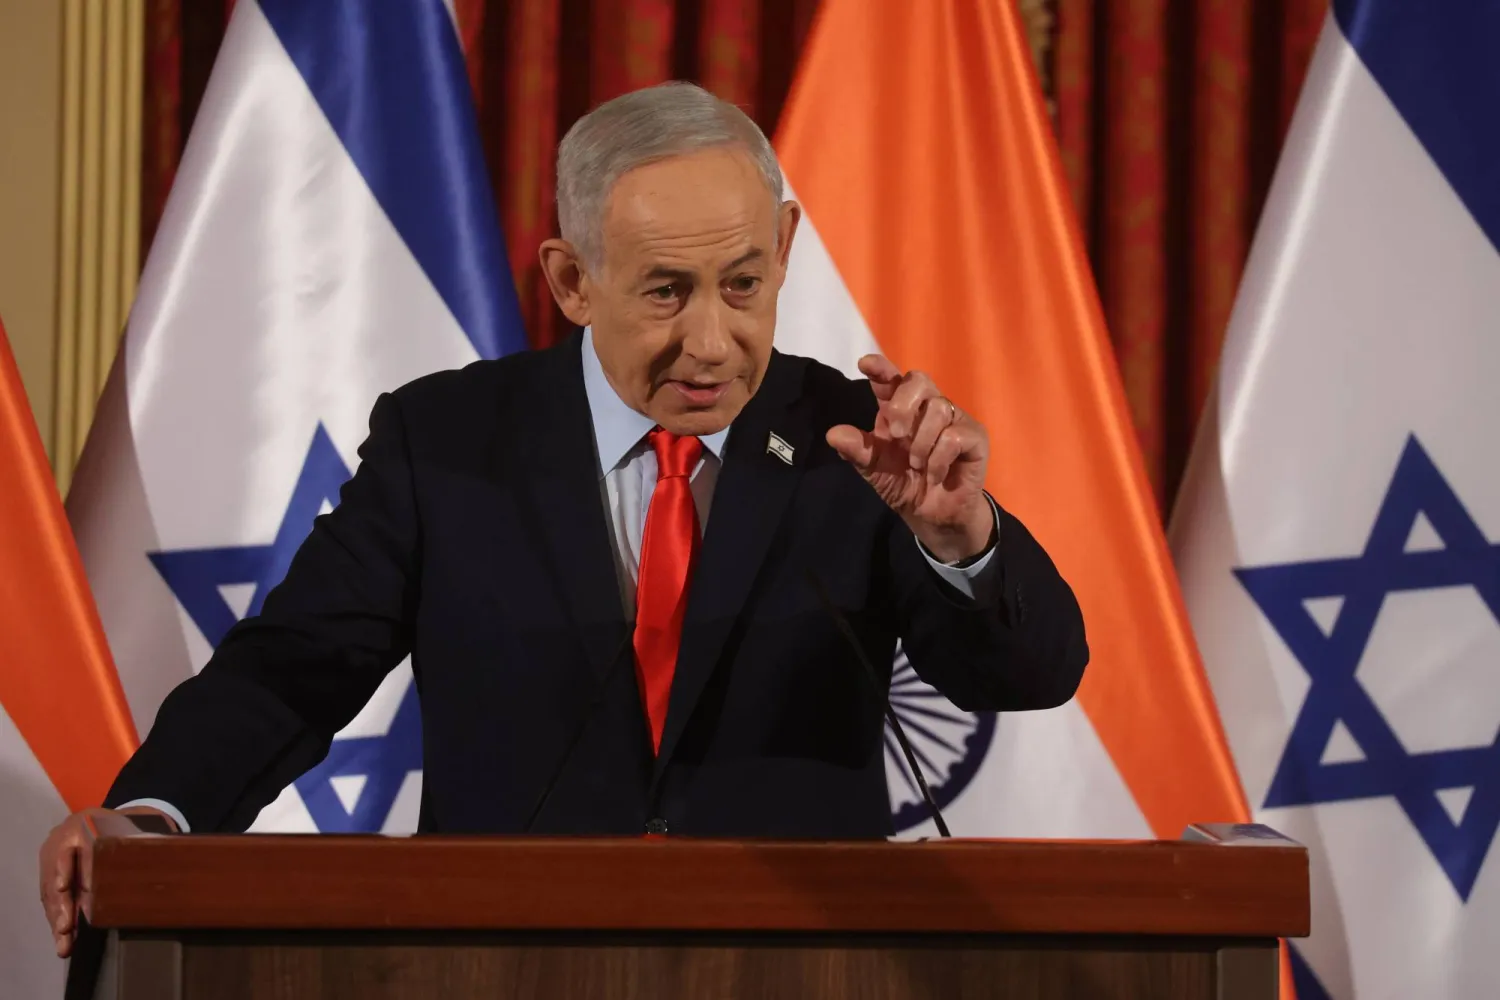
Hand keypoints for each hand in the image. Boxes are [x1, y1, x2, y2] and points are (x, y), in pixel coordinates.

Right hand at [39, 806, 176, 957]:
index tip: (74, 887)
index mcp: (82, 825)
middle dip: (62, 904)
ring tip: (64, 943)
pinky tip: (62, 939)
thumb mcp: (139, 824)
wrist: (110, 820)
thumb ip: (147, 839)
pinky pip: (50, 900)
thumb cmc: (130, 824)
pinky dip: (57, 920)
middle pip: (57, 875)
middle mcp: (61, 842)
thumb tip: (169, 852)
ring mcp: (53, 860)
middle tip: (66, 927)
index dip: (69, 868)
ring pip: (51, 893)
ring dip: (57, 920)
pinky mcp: (51, 876)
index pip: (73, 847)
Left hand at [827, 355, 993, 562]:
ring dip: (921, 443)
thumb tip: (832, 434)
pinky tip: (935, 474)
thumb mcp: (874, 469)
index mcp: (900, 409)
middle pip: (919, 379)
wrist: (932, 516)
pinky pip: (954, 436)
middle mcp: (928, 407)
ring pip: (939, 409)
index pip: (891, 379)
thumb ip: (857, 451)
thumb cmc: (904, 485)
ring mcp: (955, 419)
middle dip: (903, 405)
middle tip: (894, 435)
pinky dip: (938, 459)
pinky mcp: (975, 437)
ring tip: (917, 465)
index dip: (881, 368)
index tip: (865, 363)